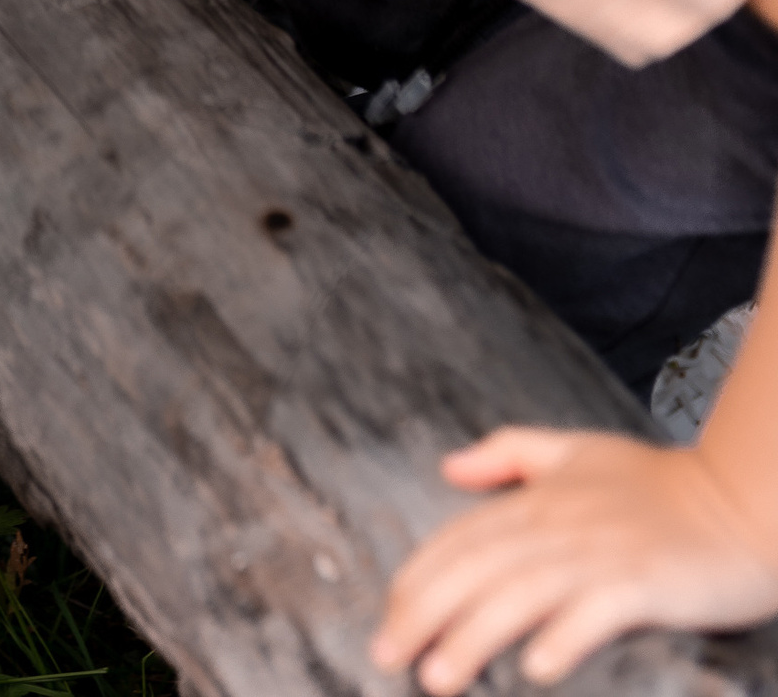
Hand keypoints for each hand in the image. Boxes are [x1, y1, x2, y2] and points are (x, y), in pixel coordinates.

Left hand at [373, 428, 777, 689]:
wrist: (740, 498)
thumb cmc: (656, 483)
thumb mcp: (576, 451)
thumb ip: (509, 453)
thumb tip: (448, 467)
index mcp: (537, 499)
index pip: (459, 539)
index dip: (417, 580)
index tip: (385, 620)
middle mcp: (559, 524)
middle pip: (475, 568)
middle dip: (424, 614)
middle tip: (387, 658)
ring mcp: (601, 554)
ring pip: (520, 593)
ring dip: (475, 635)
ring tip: (439, 676)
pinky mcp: (644, 582)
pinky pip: (596, 611)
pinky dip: (564, 636)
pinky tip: (537, 669)